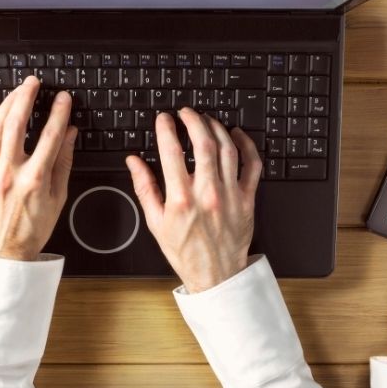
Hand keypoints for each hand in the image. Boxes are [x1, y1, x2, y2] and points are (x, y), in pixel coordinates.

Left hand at [0, 76, 77, 260]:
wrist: (4, 252)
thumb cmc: (32, 229)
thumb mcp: (57, 197)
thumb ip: (63, 162)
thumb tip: (69, 134)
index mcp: (35, 180)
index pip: (50, 136)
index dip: (58, 112)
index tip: (63, 98)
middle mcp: (10, 173)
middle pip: (17, 123)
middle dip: (26, 97)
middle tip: (34, 83)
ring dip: (6, 104)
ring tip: (17, 92)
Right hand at [125, 108, 261, 292]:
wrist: (216, 275)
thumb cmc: (185, 252)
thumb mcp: (155, 223)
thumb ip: (144, 188)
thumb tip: (134, 162)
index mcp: (181, 199)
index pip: (172, 152)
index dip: (166, 129)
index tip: (163, 119)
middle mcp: (207, 193)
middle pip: (203, 143)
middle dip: (193, 120)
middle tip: (186, 112)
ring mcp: (230, 195)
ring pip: (228, 149)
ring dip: (217, 128)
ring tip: (207, 120)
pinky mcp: (247, 199)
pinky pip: (252, 165)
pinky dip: (246, 145)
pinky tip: (237, 135)